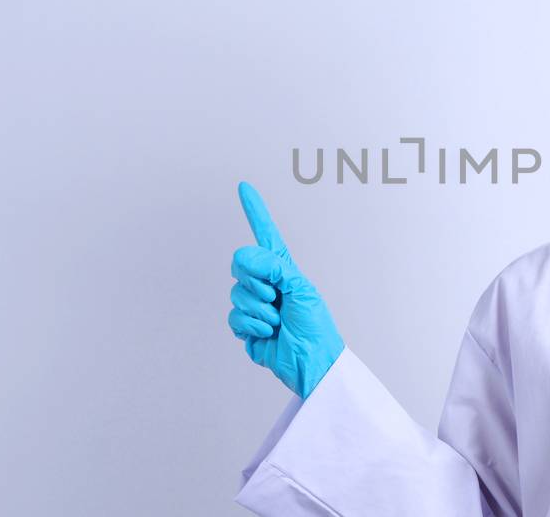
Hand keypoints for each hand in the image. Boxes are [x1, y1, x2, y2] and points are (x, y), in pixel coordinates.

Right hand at [229, 181, 343, 397]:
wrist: (311, 362)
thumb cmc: (315, 326)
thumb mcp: (301, 289)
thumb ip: (275, 268)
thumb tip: (248, 257)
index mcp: (283, 270)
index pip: (266, 235)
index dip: (255, 211)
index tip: (245, 187)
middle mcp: (267, 283)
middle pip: (241, 264)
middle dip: (256, 281)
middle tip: (275, 297)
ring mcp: (254, 304)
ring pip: (237, 293)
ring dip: (258, 308)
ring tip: (277, 320)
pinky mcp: (245, 326)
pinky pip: (234, 317)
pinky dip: (250, 324)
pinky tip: (266, 332)